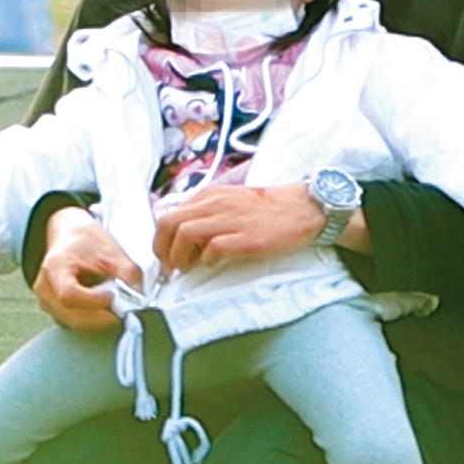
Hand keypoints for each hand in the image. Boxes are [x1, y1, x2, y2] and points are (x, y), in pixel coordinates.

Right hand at [34, 206, 141, 333]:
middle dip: (103, 316)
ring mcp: (47, 303)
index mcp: (55, 269)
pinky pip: (75, 324)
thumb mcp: (109, 250)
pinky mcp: (54, 311)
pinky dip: (93, 320)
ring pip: (76, 324)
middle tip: (124, 307)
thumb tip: (140, 295)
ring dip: (100, 319)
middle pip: (74, 316)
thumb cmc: (84, 239)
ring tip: (114, 304)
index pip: (70, 296)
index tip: (113, 295)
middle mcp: (45, 289)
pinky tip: (104, 306)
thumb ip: (127, 273)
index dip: (95, 301)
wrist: (67, 234)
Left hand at [153, 183, 321, 275]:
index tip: (165, 257)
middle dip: (163, 250)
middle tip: (170, 267)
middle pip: (170, 223)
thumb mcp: (230, 201)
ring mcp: (231, 219)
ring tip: (189, 268)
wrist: (303, 208)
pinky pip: (214, 248)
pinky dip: (208, 260)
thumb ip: (206, 213)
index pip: (169, 215)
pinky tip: (214, 263)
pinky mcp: (246, 237)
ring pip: (185, 234)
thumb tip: (182, 238)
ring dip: (180, 257)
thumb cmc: (267, 209)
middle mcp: (215, 203)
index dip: (161, 240)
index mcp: (209, 195)